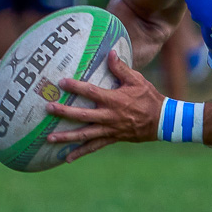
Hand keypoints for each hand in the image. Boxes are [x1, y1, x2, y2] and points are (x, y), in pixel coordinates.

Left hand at [42, 52, 164, 161]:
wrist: (162, 121)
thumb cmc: (149, 98)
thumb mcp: (137, 80)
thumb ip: (121, 68)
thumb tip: (110, 53)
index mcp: (114, 100)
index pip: (91, 92)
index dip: (76, 87)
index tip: (61, 82)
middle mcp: (109, 116)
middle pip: (82, 115)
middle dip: (64, 113)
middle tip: (48, 109)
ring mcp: (110, 130)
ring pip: (85, 135)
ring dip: (66, 137)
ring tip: (49, 138)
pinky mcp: (112, 138)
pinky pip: (94, 147)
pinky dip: (81, 153)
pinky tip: (66, 158)